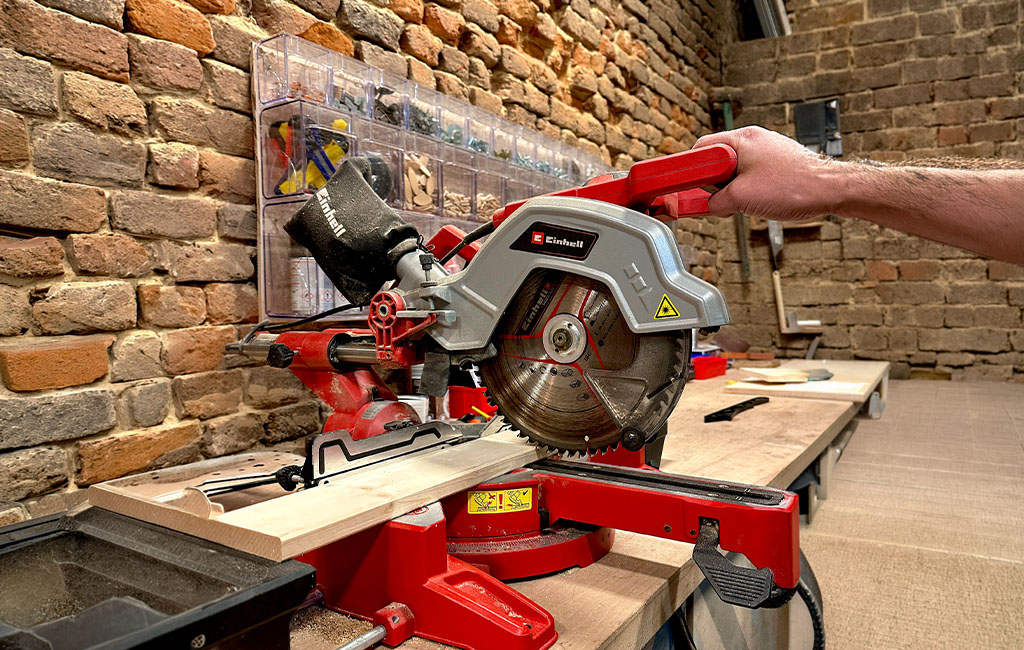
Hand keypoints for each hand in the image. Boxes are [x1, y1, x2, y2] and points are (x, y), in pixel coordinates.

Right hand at [691, 127, 844, 220]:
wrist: (832, 190)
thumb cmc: (794, 187)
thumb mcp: (740, 199)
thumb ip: (714, 202)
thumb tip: (707, 206)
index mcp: (741, 139)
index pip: (700, 149)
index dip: (687, 170)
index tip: (680, 185)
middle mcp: (754, 138)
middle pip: (716, 160)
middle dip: (712, 182)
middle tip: (714, 199)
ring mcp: (767, 148)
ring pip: (735, 169)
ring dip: (731, 187)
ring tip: (741, 202)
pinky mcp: (778, 161)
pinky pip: (751, 173)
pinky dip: (747, 188)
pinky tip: (757, 202)